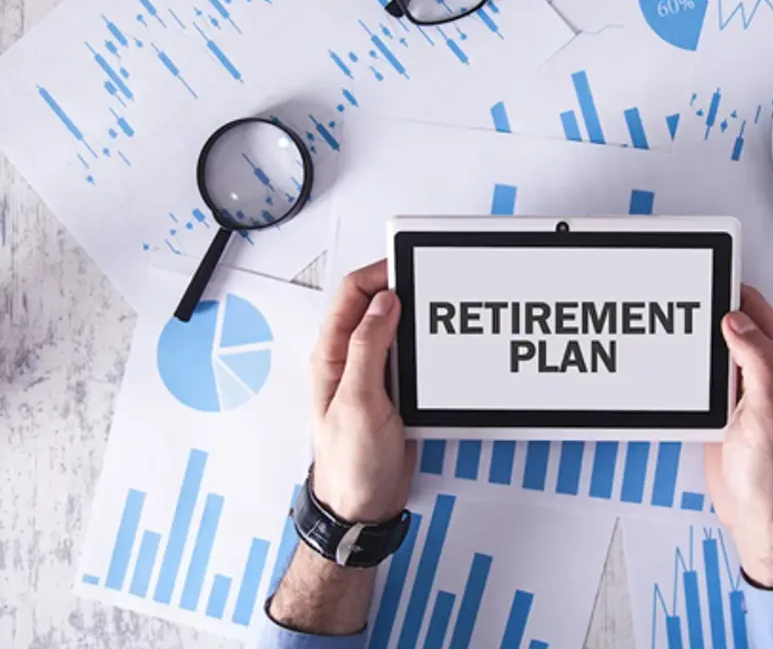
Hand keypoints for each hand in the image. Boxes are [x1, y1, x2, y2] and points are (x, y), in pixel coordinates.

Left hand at [270, 260, 414, 635]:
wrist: (363, 507)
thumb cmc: (350, 465)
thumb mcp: (359, 400)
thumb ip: (368, 348)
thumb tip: (382, 303)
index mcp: (332, 355)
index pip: (351, 294)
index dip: (379, 273)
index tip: (409, 265)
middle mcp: (348, 359)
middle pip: (374, 305)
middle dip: (402, 286)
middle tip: (432, 282)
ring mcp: (371, 374)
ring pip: (394, 328)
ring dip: (415, 316)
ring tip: (441, 307)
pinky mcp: (392, 392)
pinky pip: (408, 356)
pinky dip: (424, 344)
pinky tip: (440, 344)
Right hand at [704, 286, 772, 588]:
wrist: (757, 517)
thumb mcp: (770, 411)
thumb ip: (758, 362)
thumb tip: (739, 321)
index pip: (760, 315)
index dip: (737, 292)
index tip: (712, 275)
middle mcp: (765, 377)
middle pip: (737, 326)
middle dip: (715, 306)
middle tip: (686, 288)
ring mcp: (742, 394)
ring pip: (719, 349)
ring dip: (700, 334)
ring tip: (676, 313)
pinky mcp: (722, 411)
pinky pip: (705, 377)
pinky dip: (691, 364)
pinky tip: (677, 357)